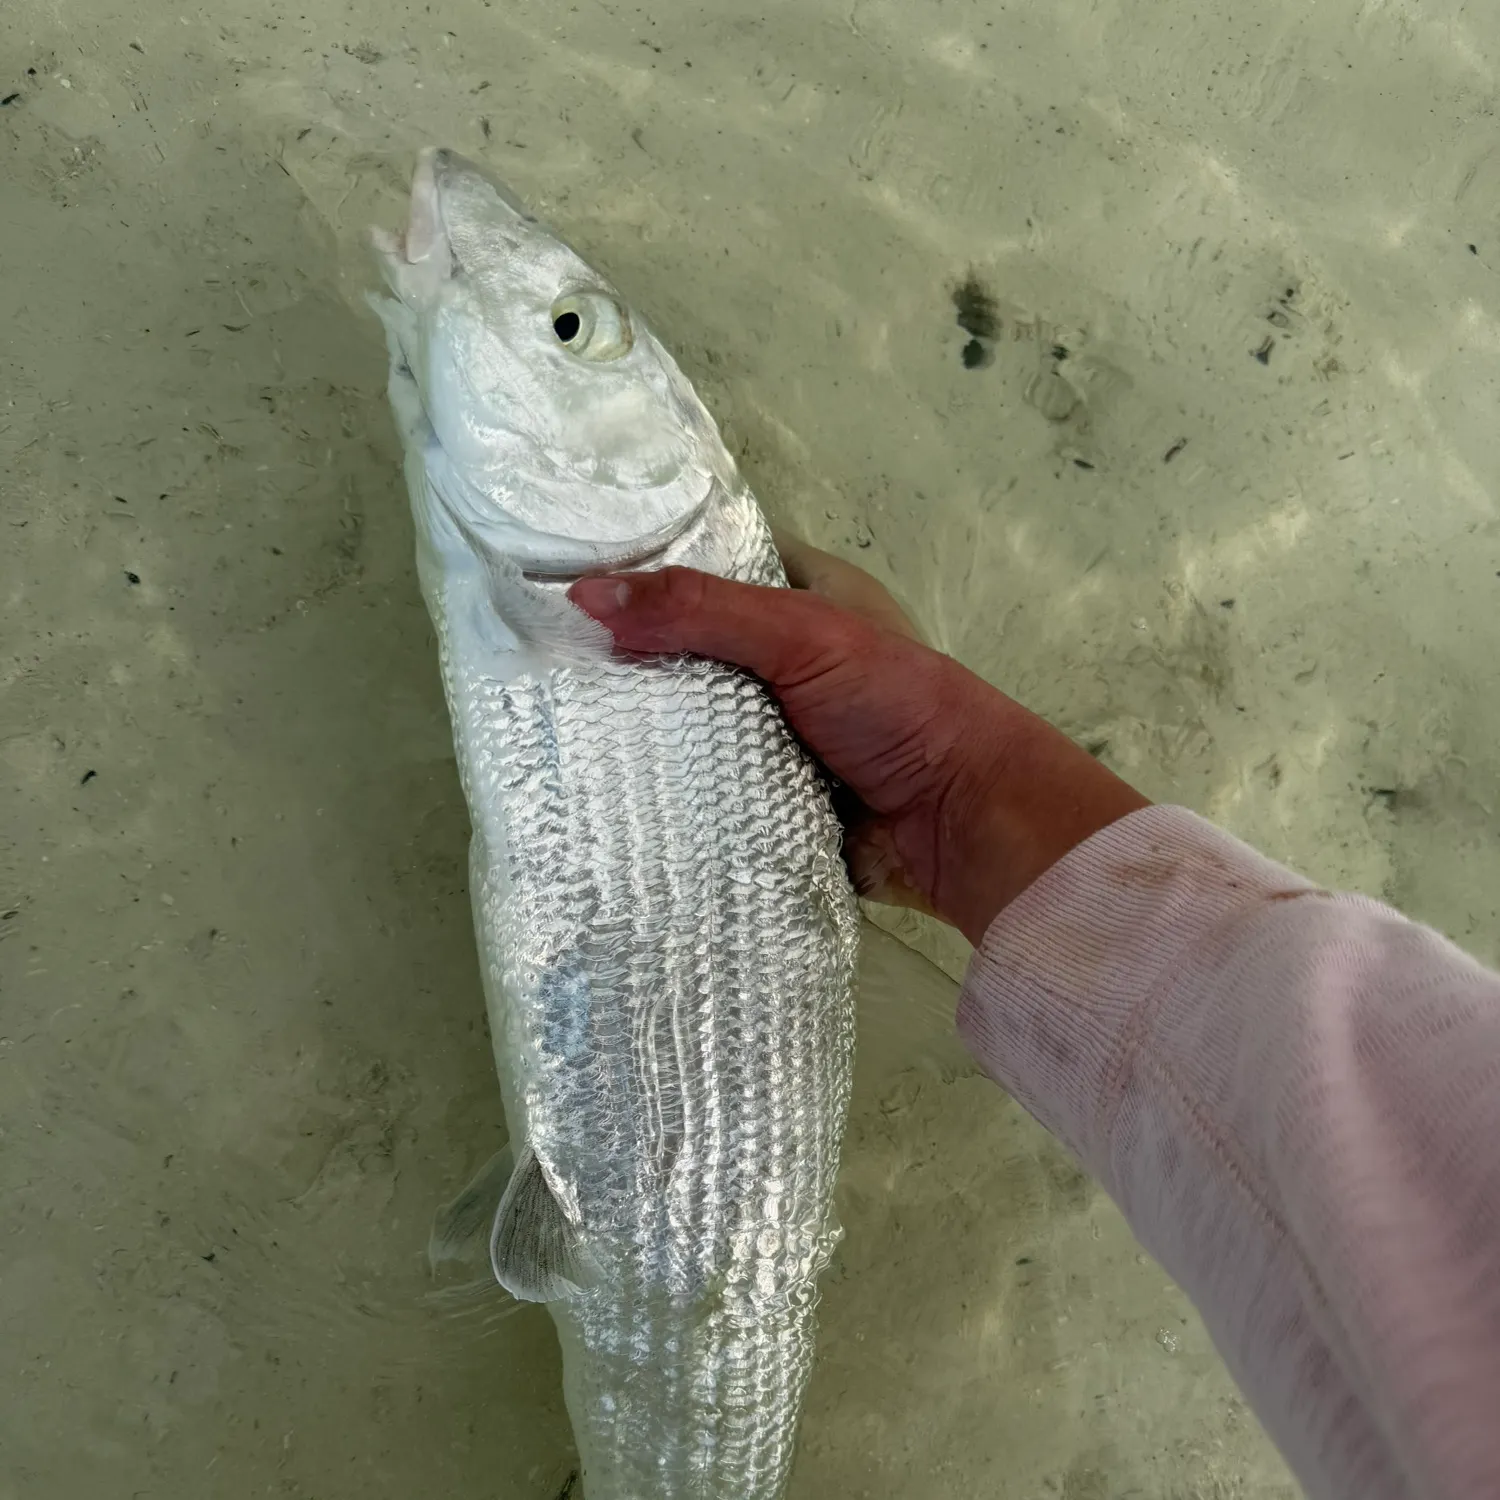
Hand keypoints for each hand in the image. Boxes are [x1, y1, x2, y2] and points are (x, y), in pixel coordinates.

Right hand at [569, 536, 1147, 945]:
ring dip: (639, 732)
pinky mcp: (766, 797)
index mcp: (802, 599)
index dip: (643, 570)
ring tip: (547, 725)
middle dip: (625, 659)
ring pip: (688, 723)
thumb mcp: (801, 635)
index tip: (563, 578)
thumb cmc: (897, 705)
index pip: (708, 567)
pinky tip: (597, 791)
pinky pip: (701, 787)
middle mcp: (782, 663)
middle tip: (538, 661)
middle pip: (686, 650)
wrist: (961, 824)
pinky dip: (664, 791)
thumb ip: (699, 611)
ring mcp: (772, 734)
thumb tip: (584, 596)